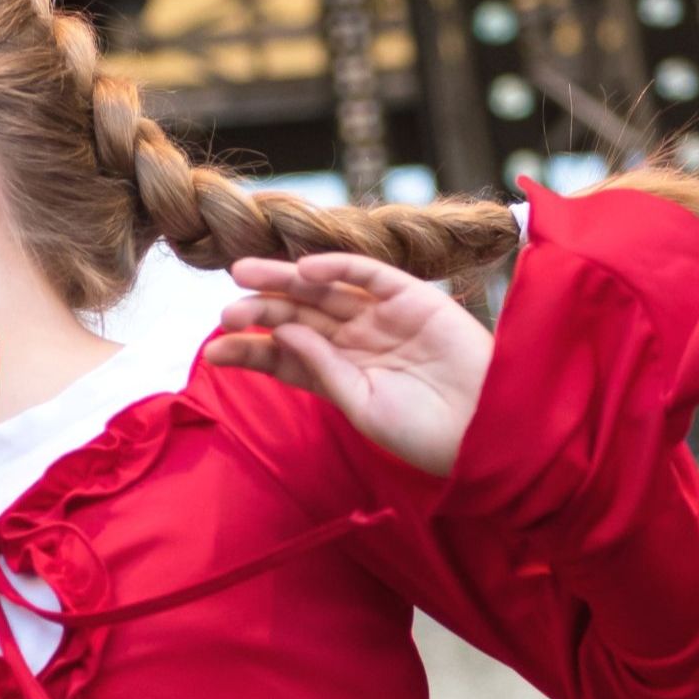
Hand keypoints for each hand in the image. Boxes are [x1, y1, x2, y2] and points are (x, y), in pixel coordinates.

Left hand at [205, 252, 494, 475]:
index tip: (214, 353)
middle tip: (226, 309)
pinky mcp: (413, 297)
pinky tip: (303, 269)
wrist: (484, 430)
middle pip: (298, 317)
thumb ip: (323, 369)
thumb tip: (284, 331)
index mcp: (339, 373)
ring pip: (325, 291)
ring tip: (245, 276)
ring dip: (285, 282)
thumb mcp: (362, 405)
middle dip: (261, 310)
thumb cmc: (424, 432)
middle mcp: (356, 341)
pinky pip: (369, 273)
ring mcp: (383, 317)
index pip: (285, 355)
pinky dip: (337, 266)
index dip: (251, 350)